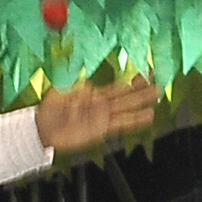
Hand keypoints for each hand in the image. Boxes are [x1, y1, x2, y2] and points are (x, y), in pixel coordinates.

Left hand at [33, 75, 160, 154]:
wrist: (43, 128)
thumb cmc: (49, 108)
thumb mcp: (61, 88)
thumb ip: (76, 79)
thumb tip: (88, 75)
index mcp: (93, 93)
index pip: (117, 85)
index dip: (131, 80)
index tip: (145, 73)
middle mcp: (101, 104)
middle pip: (126, 95)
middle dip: (142, 89)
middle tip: (158, 82)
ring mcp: (102, 116)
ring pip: (127, 107)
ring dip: (142, 103)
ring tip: (158, 98)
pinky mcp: (101, 128)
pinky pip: (121, 123)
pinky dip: (135, 120)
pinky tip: (148, 117)